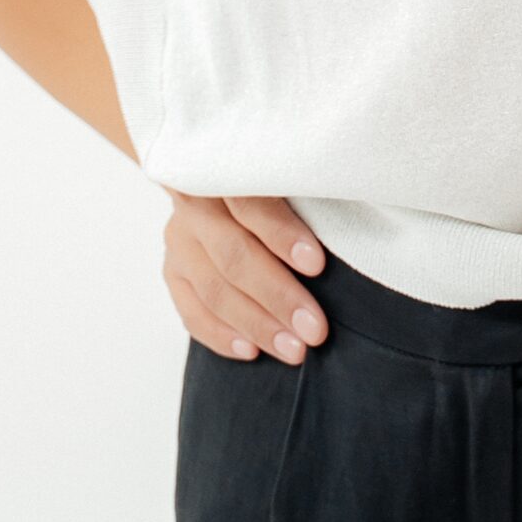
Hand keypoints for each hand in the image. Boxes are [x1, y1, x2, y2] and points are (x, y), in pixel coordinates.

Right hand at [161, 189, 330, 367]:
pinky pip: (192, 311)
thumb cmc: (279, 181)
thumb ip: (304, 192)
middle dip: (277, 296)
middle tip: (315, 329)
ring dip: (256, 324)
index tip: (317, 265)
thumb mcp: (290, 174)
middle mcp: (195, 204)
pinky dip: (221, 335)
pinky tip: (251, 351)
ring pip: (213, 289)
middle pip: (233, 255)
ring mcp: (179, 240)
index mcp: (224, 170)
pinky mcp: (174, 271)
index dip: (282, 234)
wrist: (228, 186)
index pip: (250, 204)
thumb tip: (347, 222)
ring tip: (294, 350)